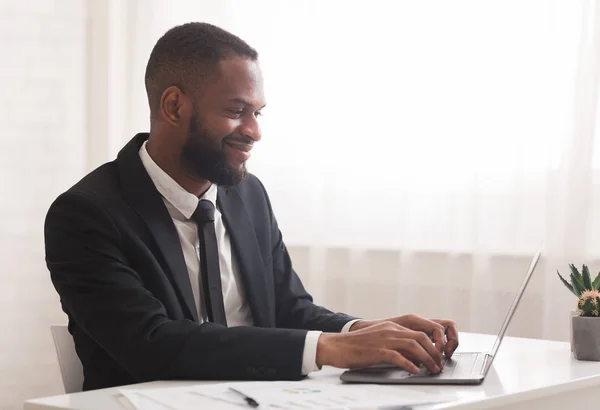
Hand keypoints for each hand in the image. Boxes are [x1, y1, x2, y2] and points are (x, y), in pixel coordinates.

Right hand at [316, 321, 442, 373]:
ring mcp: (384, 340)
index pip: (419, 332)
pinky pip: (398, 357)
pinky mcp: (378, 351)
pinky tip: (414, 371)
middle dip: (434, 352)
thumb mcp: (379, 340)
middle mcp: (390, 330)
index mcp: (391, 327)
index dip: (432, 344)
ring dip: (427, 359)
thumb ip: (396, 344)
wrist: (337, 346)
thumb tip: (415, 357)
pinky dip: (410, 365)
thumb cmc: (357, 346)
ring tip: (433, 369)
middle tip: (439, 364)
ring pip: (414, 346)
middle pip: (421, 338)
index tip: (437, 356)